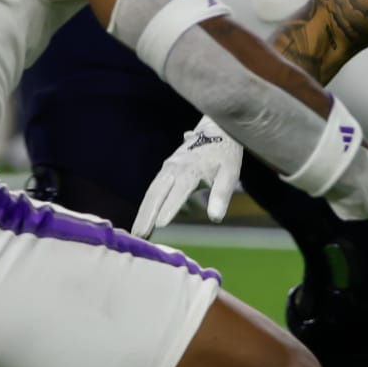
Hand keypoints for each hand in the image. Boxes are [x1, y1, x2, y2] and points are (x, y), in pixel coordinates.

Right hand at [131, 118, 243, 236]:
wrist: (217, 130)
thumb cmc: (225, 155)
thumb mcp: (230, 173)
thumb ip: (221, 195)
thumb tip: (215, 218)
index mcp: (191, 170)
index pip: (178, 192)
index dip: (169, 208)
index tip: (160, 226)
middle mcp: (175, 168)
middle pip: (157, 193)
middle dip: (147, 215)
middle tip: (139, 236)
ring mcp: (168, 167)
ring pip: (151, 191)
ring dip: (143, 211)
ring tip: (136, 232)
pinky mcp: (165, 168)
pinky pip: (153, 188)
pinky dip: (146, 203)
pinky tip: (143, 218)